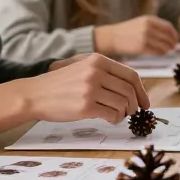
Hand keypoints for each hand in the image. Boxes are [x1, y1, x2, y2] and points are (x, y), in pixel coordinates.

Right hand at [0, 54, 149, 125]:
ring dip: (124, 113)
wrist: (34, 94)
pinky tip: (108, 118)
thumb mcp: (83, 67)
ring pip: (123, 104)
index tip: (145, 102)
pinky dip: (115, 119)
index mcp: (98, 60)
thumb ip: (106, 72)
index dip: (142, 91)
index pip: (131, 75)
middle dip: (134, 105)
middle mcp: (95, 72)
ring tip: (116, 115)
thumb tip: (134, 87)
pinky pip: (112, 115)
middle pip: (129, 91)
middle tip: (132, 112)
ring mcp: (90, 89)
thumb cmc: (61, 84)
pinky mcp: (85, 106)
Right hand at [94, 16, 177, 55]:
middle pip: (167, 37)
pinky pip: (157, 52)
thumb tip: (171, 34)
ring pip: (163, 45)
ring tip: (168, 50)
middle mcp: (148, 27)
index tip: (176, 38)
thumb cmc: (128, 30)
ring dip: (168, 49)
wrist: (113, 37)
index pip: (168, 26)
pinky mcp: (141, 48)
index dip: (174, 34)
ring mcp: (145, 38)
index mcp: (149, 19)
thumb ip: (155, 26)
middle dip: (172, 43)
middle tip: (174, 46)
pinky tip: (162, 53)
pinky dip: (162, 53)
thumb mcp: (142, 22)